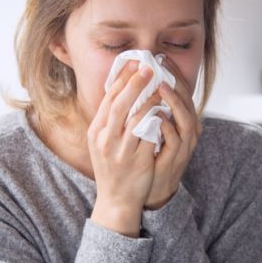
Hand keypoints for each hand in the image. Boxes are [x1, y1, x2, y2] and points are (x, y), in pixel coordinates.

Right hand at [88, 59, 162, 235]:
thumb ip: (110, 121)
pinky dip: (157, 120)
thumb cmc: (112, 168)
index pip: (108, 99)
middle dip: (134, 83)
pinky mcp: (137, 161)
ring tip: (160, 87)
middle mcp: (105, 140)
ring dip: (149, 100)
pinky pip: (149, 136)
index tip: (133, 63)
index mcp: (96, 132)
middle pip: (119, 104)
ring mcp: (121, 151)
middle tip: (148, 67)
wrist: (116, 200)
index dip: (121, 79)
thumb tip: (122, 91)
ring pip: (135, 118)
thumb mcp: (102, 143)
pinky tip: (165, 110)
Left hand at [145, 57, 201, 210]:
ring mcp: (183, 146)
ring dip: (174, 103)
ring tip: (161, 87)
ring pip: (186, 120)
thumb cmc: (149, 156)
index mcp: (181, 121)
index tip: (161, 58)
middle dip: (176, 82)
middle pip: (188, 102)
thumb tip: (135, 83)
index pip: (181, 92)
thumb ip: (148, 108)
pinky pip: (175, 141)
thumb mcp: (150, 128)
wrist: (149, 189)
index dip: (173, 74)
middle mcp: (187, 131)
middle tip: (162, 66)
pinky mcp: (175, 159)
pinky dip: (167, 127)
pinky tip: (157, 116)